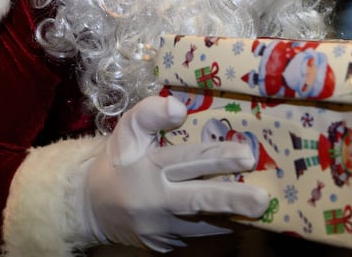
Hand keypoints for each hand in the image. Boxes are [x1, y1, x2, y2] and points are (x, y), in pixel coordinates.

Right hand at [79, 95, 269, 251]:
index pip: (186, 160)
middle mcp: (154, 201)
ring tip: (258, 211)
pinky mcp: (163, 245)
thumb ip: (149, 114)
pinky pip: (195, 235)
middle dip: (232, 200)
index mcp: (146, 168)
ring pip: (202, 224)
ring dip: (232, 216)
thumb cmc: (118, 162)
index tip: (246, 155)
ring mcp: (159, 228)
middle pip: (198, 200)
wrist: (90, 208)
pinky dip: (217, 226)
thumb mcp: (127, 132)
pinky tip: (237, 218)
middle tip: (262, 200)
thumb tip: (179, 108)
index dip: (217, 157)